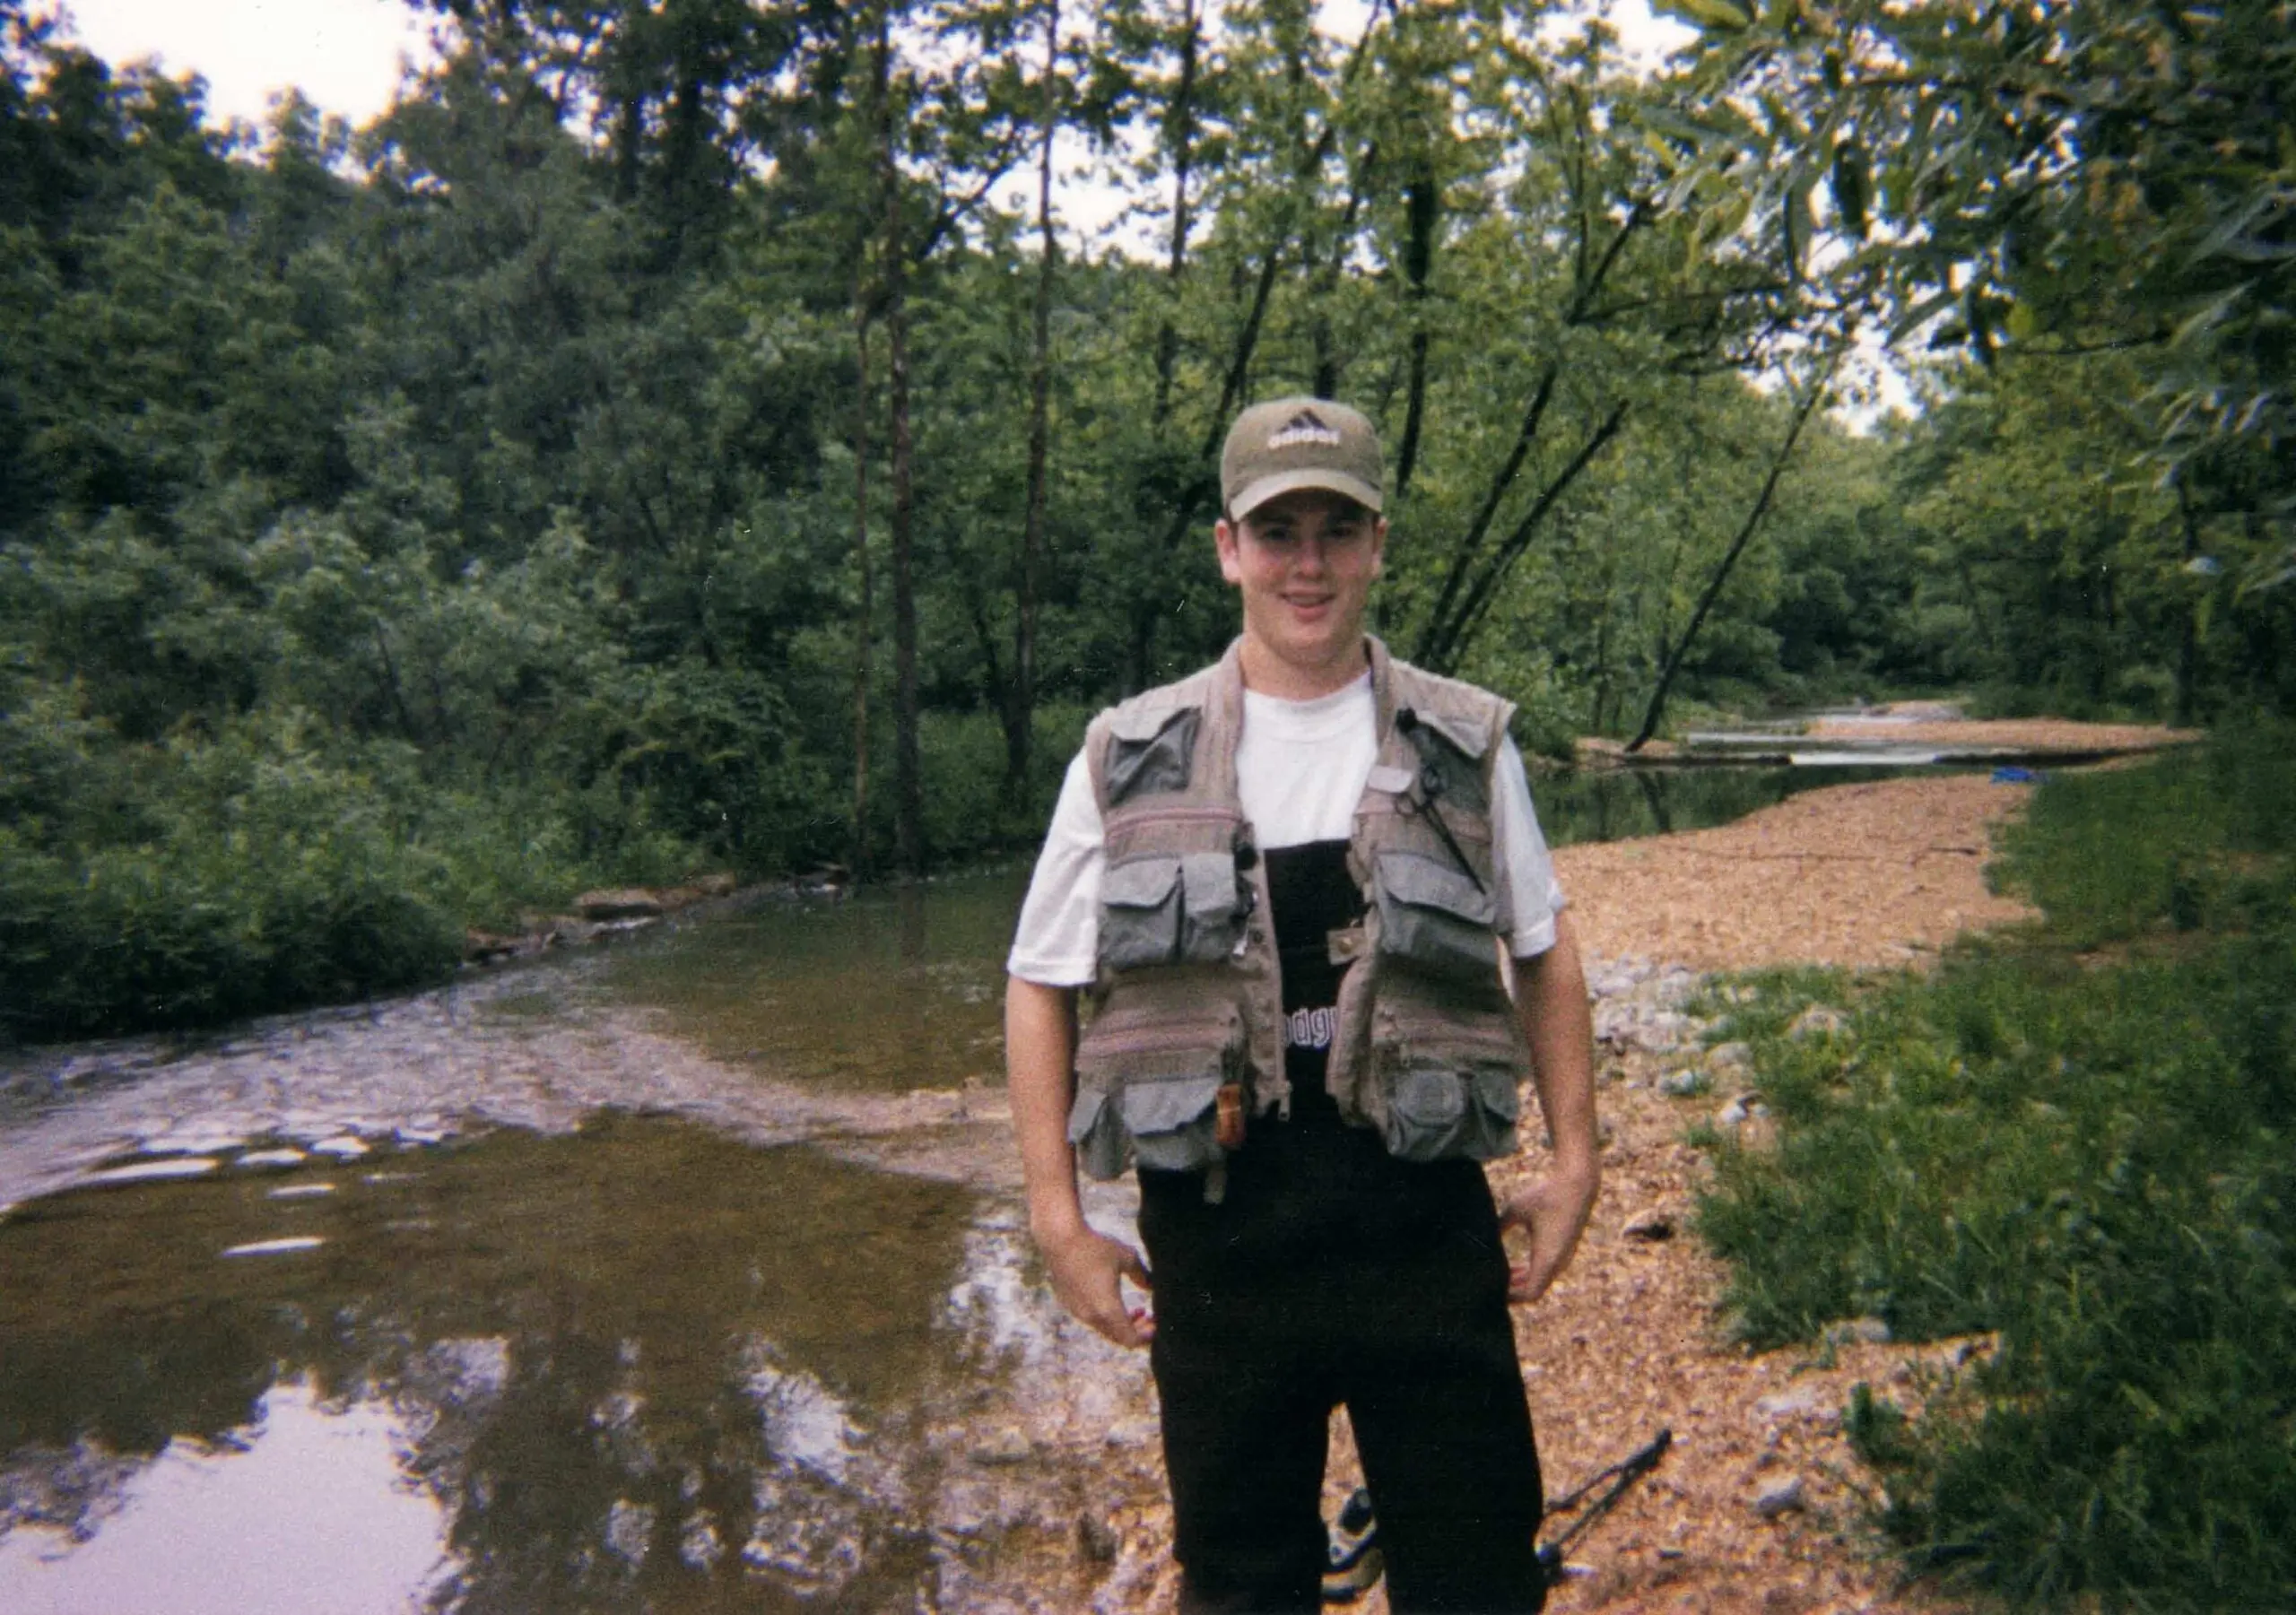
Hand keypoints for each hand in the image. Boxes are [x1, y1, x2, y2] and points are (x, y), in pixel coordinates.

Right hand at [1037, 1222, 1154, 1348]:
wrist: (1060, 1239)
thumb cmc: (1095, 1246)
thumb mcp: (1127, 1257)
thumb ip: (1142, 1275)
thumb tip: (1151, 1286)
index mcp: (1108, 1309)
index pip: (1130, 1340)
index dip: (1146, 1337)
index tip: (1155, 1324)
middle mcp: (1091, 1316)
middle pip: (1119, 1338)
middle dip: (1137, 1331)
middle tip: (1148, 1317)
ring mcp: (1077, 1312)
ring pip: (1105, 1329)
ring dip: (1122, 1324)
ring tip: (1136, 1309)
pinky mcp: (1068, 1304)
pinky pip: (1092, 1319)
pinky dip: (1107, 1317)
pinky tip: (1113, 1299)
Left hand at [1497, 1160, 1598, 1304]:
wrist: (1577, 1185)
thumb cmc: (1546, 1195)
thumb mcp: (1516, 1209)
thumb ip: (1499, 1226)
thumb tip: (1480, 1239)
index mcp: (1547, 1258)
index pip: (1530, 1294)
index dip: (1512, 1297)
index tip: (1492, 1292)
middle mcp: (1558, 1263)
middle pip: (1533, 1292)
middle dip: (1512, 1292)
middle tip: (1488, 1288)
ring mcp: (1563, 1259)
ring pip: (1539, 1282)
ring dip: (1520, 1283)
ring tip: (1497, 1278)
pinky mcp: (1563, 1252)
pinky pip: (1545, 1273)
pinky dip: (1529, 1275)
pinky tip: (1512, 1267)